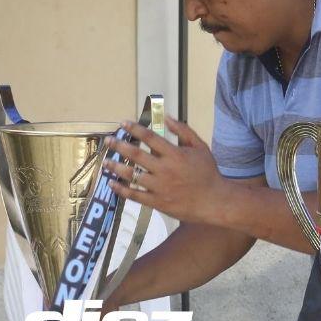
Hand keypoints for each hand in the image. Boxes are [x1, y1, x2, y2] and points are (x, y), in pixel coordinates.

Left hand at [103, 116, 230, 224]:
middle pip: (136, 155)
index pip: (150, 137)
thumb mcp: (200, 147)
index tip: (123, 123)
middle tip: (108, 140)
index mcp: (175, 154)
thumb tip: (166, 117)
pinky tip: (112, 183)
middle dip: (120, 146)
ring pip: (132, 176)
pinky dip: (122, 189)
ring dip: (116, 168)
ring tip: (105, 161)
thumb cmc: (208, 173)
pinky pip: (135, 195)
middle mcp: (164, 170)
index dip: (135, 129)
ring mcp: (159, 187)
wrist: (214, 201)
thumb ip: (184, 131)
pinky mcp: (157, 202)